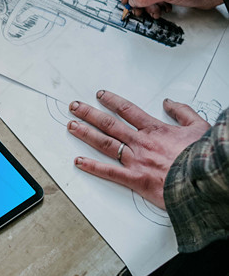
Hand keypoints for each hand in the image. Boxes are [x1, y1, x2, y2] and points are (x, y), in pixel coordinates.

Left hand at [67, 90, 209, 207]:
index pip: (128, 110)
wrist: (203, 179)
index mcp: (155, 129)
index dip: (112, 101)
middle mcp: (141, 142)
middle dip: (90, 113)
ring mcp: (136, 160)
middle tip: (75, 107)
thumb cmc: (202, 157)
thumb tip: (169, 103)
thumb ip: (182, 113)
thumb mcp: (198, 127)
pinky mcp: (135, 179)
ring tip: (71, 125)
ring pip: (105, 143)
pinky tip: (78, 161)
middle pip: (110, 124)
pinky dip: (92, 166)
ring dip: (86, 133)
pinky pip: (109, 172)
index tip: (101, 95)